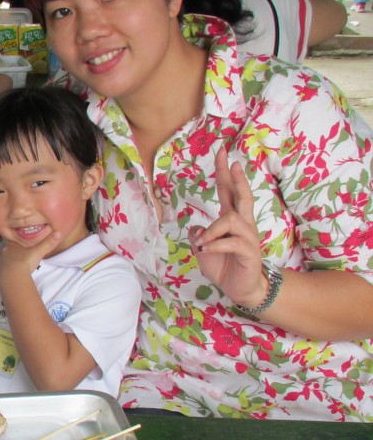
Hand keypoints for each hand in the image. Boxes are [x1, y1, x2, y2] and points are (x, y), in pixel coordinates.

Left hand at [0, 228, 61, 285]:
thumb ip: (48, 243)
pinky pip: (0, 269)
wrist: (12, 277)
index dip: (16, 242)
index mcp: (12, 245)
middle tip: (20, 256)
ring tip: (16, 266)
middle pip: (7, 250)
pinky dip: (5, 270)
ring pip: (3, 259)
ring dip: (9, 261)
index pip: (13, 240)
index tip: (20, 243)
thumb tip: (59, 233)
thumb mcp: (38, 252)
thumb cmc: (25, 262)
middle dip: (13, 252)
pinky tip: (10, 273)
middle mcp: (3, 252)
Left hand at [188, 148, 267, 306]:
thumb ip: (200, 234)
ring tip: (202, 242)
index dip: (225, 173)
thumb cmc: (224, 266)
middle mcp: (243, 224)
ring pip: (230, 220)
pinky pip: (230, 242)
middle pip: (241, 195)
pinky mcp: (249, 251)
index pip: (228, 191)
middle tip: (232, 160)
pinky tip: (206, 250)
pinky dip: (214, 244)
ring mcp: (248, 237)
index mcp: (231, 220)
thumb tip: (195, 226)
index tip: (223, 153)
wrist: (240, 290)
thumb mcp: (204, 248)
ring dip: (212, 230)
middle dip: (236, 177)